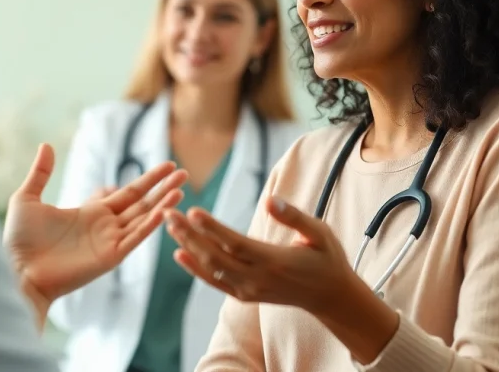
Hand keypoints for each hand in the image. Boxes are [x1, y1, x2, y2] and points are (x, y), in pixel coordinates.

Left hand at [4, 143, 186, 307]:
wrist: (16, 270)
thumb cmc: (18, 241)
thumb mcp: (27, 199)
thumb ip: (41, 173)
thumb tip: (46, 145)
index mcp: (91, 213)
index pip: (127, 193)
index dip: (147, 180)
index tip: (166, 166)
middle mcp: (105, 226)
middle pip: (142, 202)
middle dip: (162, 186)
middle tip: (183, 171)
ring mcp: (109, 241)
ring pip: (144, 218)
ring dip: (163, 203)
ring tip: (182, 188)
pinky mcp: (109, 257)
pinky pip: (135, 237)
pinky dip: (151, 224)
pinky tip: (165, 210)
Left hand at [164, 196, 362, 315]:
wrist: (329, 297)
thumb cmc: (327, 259)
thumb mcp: (319, 233)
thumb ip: (295, 217)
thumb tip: (270, 200)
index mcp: (274, 261)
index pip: (236, 243)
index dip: (212, 228)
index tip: (192, 211)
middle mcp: (257, 278)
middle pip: (215, 256)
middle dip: (189, 234)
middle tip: (168, 212)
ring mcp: (249, 290)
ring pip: (211, 268)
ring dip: (188, 246)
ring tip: (170, 225)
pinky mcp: (245, 295)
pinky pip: (215, 282)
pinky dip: (195, 269)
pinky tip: (180, 254)